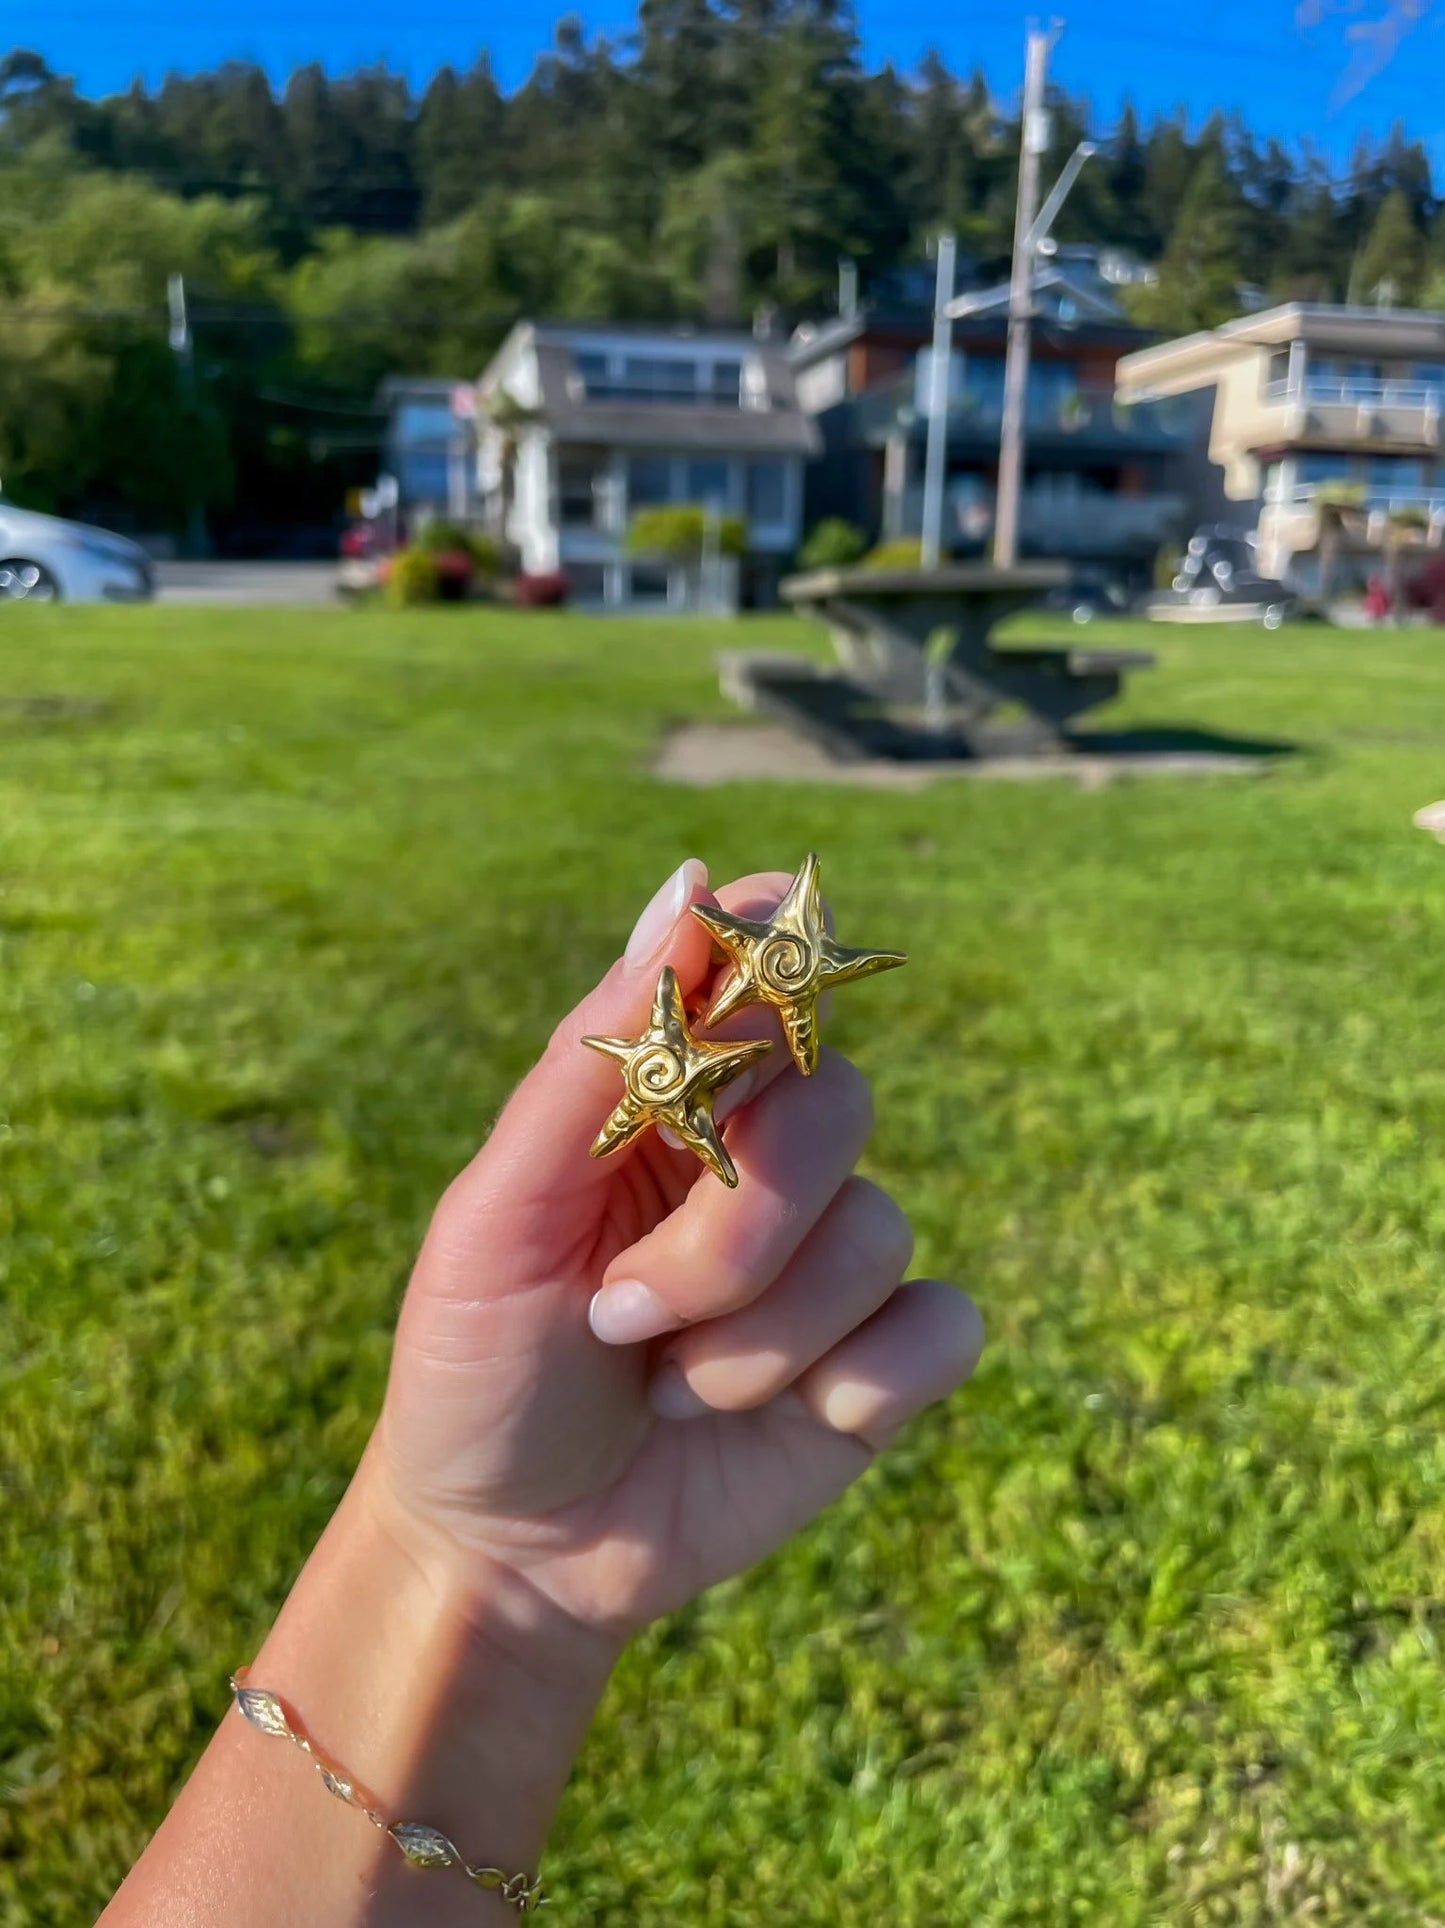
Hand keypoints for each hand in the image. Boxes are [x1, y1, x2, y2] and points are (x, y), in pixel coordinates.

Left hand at [374, 861, 983, 1638]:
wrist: (511, 1552)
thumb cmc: (479, 1366)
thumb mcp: (501, 1211)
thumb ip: (596, 1054)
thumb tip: (690, 882)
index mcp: (670, 1104)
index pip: (762, 987)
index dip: (783, 965)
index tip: (772, 970)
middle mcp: (761, 1166)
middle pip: (835, 1107)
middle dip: (733, 1230)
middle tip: (620, 1318)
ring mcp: (826, 1264)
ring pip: (879, 1230)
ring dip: (757, 1339)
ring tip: (667, 1390)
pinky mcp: (877, 1363)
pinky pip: (941, 1327)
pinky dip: (859, 1381)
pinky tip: (785, 1422)